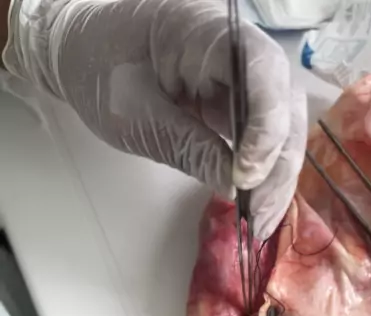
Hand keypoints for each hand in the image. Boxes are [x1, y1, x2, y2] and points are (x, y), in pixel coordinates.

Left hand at [3, 0, 306, 238]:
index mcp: (207, 31)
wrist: (79, 53)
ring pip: (282, 123)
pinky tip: (255, 203)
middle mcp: (236, 48)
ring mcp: (238, 76)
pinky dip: (263, 171)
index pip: (262, 69)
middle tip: (260, 214)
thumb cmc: (97, 71)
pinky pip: (262, 135)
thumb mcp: (135, 115)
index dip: (265, 125)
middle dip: (278, 162)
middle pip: (284, 102)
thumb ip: (188, 146)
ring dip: (277, 174)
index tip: (245, 176)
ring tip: (260, 221)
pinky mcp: (234, 101)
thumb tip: (236, 188)